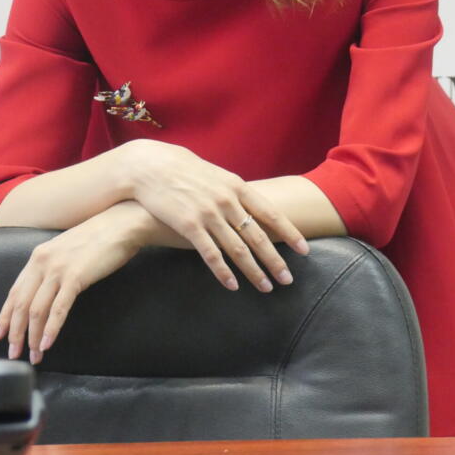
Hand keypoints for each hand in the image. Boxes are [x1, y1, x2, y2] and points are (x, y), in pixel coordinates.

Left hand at [0, 202, 144, 364]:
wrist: (121, 225)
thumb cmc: (99, 238)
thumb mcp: (66, 250)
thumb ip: (52, 267)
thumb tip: (45, 290)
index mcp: (38, 256)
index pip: (14, 292)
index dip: (5, 316)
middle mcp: (42, 262)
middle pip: (20, 304)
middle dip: (14, 332)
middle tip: (13, 353)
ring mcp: (58, 269)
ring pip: (36, 310)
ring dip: (32, 336)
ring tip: (34, 355)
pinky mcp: (75, 277)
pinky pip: (58, 309)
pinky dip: (51, 330)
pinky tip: (47, 344)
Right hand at [122, 139, 308, 293]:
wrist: (150, 166)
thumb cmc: (184, 170)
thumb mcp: (216, 175)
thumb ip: (234, 192)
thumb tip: (252, 207)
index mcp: (237, 186)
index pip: (271, 213)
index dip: (289, 233)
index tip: (304, 250)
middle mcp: (227, 201)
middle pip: (257, 236)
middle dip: (275, 260)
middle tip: (288, 280)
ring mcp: (208, 213)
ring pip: (238, 249)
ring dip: (254, 271)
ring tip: (266, 287)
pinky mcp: (189, 225)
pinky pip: (210, 254)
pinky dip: (223, 272)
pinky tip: (233, 285)